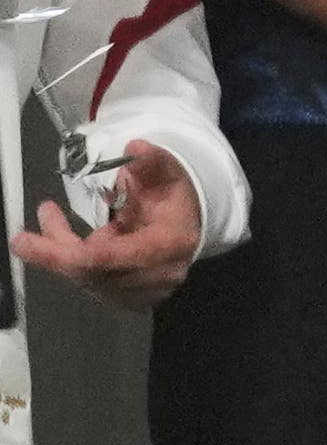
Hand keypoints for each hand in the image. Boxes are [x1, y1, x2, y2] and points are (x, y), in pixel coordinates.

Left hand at [9, 127, 206, 297]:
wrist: (186, 228)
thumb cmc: (173, 200)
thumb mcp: (167, 174)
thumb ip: (152, 160)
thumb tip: (134, 148)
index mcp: (172, 243)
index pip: (131, 256)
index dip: (97, 256)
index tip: (68, 251)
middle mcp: (157, 274)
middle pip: (99, 273)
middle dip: (58, 253)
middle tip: (22, 239)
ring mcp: (139, 291)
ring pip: (85, 278)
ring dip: (57, 250)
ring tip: (47, 215)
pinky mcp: (121, 296)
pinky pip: (84, 280)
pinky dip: (64, 258)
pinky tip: (56, 235)